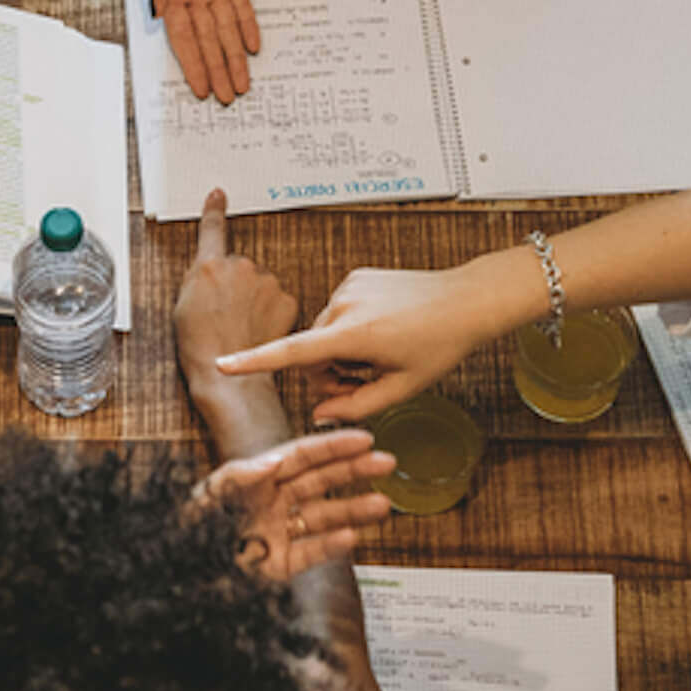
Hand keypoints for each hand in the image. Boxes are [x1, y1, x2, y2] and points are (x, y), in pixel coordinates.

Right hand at [142, 0, 258, 103]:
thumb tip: (160, 6)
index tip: (200, 88)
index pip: (182, 35)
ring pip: (226, 29)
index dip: (192, 63)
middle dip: (216, 69)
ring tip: (242, 85)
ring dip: (233, 57)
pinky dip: (248, 26)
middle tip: (227, 98)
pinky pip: (242, 5)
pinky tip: (253, 48)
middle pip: (207, 39)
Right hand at [175, 188, 299, 408]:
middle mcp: (239, 266)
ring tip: (241, 326)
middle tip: (224, 313)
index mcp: (208, 266)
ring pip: (261, 283)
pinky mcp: (287, 298)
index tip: (218, 195)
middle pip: (240, 267)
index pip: (212, 229)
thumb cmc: (199, 345)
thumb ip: (198, 278)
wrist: (226, 373)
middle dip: (236, 285)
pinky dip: (272, 311)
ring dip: (254, 299)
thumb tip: (210, 269)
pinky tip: (259, 329)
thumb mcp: (182, 305)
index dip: (214, 210)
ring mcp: (266, 281)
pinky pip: (278, 299)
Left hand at [196, 429, 392, 580]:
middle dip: (355, 471)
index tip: (363, 438)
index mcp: (258, 478)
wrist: (180, 569)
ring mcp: (280, 532)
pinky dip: (332, 546)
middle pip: (321, 481)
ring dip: (354, 510)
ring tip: (382, 504)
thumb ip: (238, 476)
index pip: (302, 456)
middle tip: (387, 461)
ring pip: (324, 517)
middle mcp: (274, 502)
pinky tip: (352, 537)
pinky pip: (311, 553)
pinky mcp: (280, 565)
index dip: (333, 446)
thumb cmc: (187, 527)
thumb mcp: (207, 495)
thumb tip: (271, 461)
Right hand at [216, 265, 496, 424]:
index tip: (223, 364)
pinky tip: (384, 330)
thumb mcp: (403, 388)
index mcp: (354, 335)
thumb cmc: (439, 345)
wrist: (466, 299)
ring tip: (382, 354)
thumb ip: (356, 406)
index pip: (293, 352)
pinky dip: (351, 329)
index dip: (255, 361)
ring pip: (324, 334)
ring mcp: (348, 287)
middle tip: (367, 381)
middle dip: (330, 373)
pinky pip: (338, 313)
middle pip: (312, 352)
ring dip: (342, 351)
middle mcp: (343, 305)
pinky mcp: (355, 278)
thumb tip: (321, 413)